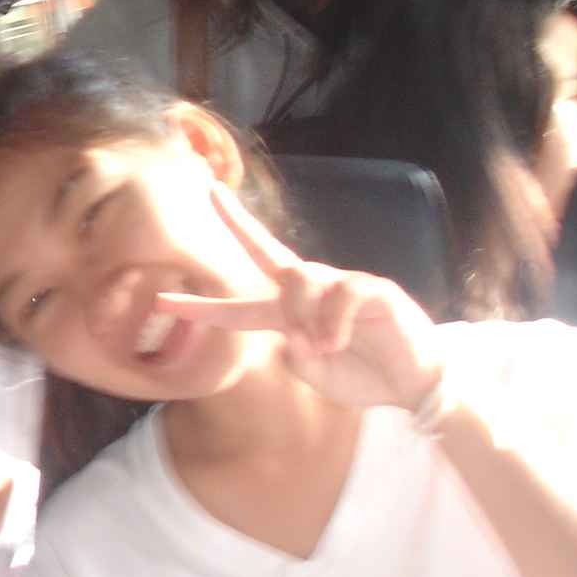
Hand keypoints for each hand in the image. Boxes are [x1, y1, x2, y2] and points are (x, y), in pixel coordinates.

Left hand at [159, 186, 443, 413]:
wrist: (413, 384)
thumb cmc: (365, 376)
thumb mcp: (319, 377)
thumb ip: (298, 360)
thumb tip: (292, 334)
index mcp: (290, 317)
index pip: (239, 308)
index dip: (202, 308)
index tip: (162, 302)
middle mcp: (310, 293)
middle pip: (266, 254)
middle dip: (237, 223)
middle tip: (210, 192)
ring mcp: (341, 284)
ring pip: (300, 279)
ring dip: (305, 315)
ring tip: (327, 345)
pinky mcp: (372, 287)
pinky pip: (340, 294)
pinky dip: (334, 322)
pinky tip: (340, 340)